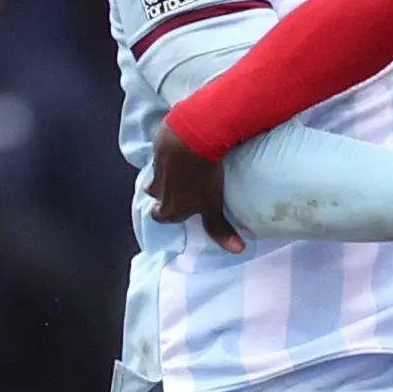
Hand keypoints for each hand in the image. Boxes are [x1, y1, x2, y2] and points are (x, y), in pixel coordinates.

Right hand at [146, 124, 245, 252]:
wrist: (188, 141)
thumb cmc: (201, 178)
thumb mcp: (212, 206)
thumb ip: (220, 229)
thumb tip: (237, 250)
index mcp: (166, 209)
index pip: (161, 217)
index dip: (170, 213)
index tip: (181, 208)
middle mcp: (156, 190)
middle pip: (155, 195)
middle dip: (164, 194)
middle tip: (182, 187)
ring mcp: (155, 168)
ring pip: (158, 175)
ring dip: (168, 173)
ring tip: (187, 168)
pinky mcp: (159, 147)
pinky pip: (163, 154)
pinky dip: (173, 154)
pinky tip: (187, 149)